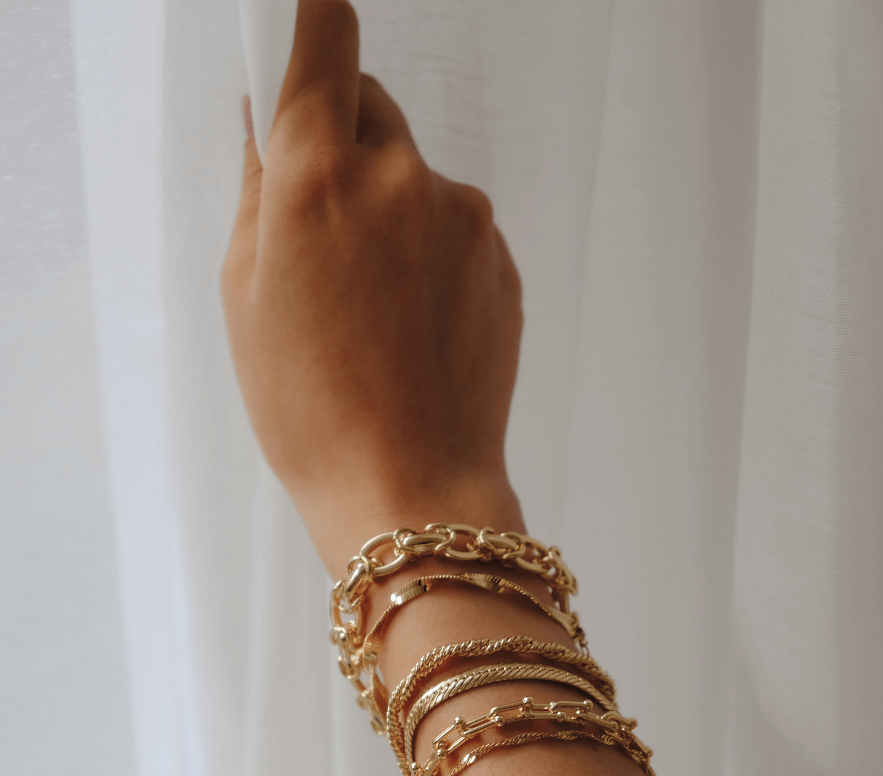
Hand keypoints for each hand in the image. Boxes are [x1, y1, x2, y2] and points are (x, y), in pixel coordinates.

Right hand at [221, 0, 524, 575]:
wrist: (410, 487)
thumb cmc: (316, 411)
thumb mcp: (244, 296)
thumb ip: (260, 190)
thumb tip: (272, 124)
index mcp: (319, 177)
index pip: (322, 35)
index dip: (309, 19)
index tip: (305, 21)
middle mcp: (400, 178)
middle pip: (370, 108)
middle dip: (342, 147)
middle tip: (320, 231)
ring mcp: (463, 218)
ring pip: (414, 177)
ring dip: (389, 213)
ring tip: (370, 308)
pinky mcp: (503, 258)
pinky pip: (454, 229)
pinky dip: (431, 256)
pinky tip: (411, 326)